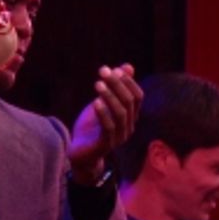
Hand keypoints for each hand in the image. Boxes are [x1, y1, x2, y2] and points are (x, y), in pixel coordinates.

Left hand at [67, 64, 142, 182]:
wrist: (81, 153)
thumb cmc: (92, 126)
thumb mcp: (102, 103)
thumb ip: (114, 88)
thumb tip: (128, 66)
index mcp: (130, 116)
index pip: (137, 96)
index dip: (128, 82)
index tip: (114, 69)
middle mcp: (128, 126)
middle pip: (129, 102)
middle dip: (117, 84)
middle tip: (103, 71)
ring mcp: (119, 137)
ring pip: (120, 114)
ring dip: (109, 96)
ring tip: (97, 84)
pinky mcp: (106, 145)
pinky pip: (109, 129)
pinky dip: (103, 114)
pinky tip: (95, 102)